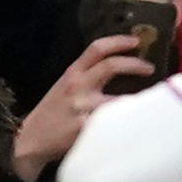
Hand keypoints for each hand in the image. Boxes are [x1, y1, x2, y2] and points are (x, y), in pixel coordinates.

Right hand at [16, 32, 152, 180]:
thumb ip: (87, 77)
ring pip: (120, 98)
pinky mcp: (87, 128)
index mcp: (72, 74)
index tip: (136, 41)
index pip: (96, 49)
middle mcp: (77, 86)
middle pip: (111, 66)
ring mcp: (82, 107)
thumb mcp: (64, 88)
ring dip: (139, 100)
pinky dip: (130, 121)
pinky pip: (116, 122)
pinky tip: (139, 125)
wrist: (30, 140)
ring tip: (151, 103)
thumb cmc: (53, 114)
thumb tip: (119, 67)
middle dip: (135, 64)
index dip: (118, 41)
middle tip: (150, 68)